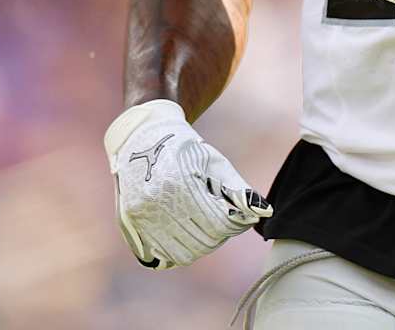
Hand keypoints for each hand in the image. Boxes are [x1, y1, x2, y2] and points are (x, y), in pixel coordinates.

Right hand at [104, 99, 271, 268]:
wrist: (142, 139)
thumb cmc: (186, 150)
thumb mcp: (215, 163)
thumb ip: (239, 190)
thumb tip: (264, 212)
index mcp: (180, 183)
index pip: (218, 224)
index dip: (236, 224)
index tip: (241, 217)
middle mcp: (156, 203)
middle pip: (202, 242)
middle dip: (220, 235)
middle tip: (223, 221)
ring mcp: (140, 216)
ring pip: (183, 254)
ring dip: (200, 246)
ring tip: (205, 227)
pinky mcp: (130, 225)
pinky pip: (160, 256)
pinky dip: (178, 251)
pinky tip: (186, 234)